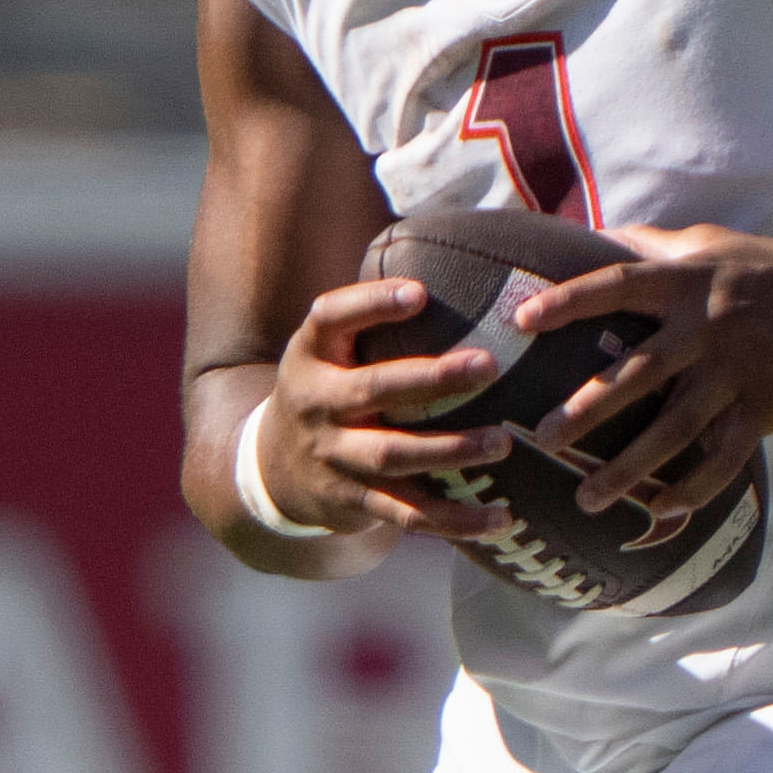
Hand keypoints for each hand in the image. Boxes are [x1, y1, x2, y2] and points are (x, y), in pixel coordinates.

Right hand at [247, 276, 519, 544]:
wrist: (271, 470)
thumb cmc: (328, 388)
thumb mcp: (329, 349)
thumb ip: (373, 316)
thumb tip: (458, 253)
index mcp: (311, 354)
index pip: (331, 318)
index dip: (372, 306)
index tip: (421, 294)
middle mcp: (316, 404)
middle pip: (372, 391)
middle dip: (431, 379)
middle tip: (488, 364)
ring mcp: (333, 456)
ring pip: (392, 456)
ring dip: (450, 450)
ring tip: (501, 441)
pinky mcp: (353, 502)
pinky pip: (407, 513)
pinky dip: (456, 519)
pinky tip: (500, 517)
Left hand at [517, 225, 772, 538]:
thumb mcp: (715, 244)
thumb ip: (656, 246)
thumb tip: (599, 237)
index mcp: (686, 281)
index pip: (614, 286)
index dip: (566, 301)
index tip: (522, 323)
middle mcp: (704, 326)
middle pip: (633, 372)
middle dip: (585, 409)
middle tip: (540, 437)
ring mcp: (735, 371)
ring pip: (672, 428)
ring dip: (627, 468)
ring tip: (587, 497)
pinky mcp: (765, 408)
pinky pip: (721, 458)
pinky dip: (691, 490)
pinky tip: (660, 512)